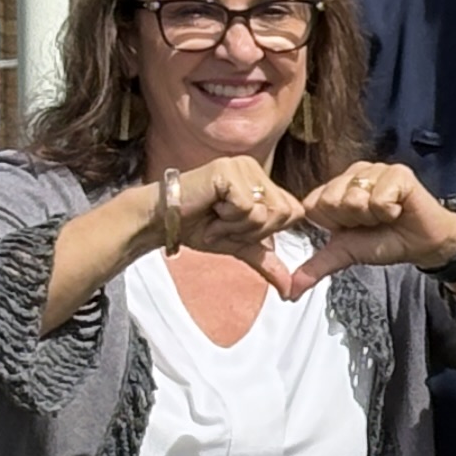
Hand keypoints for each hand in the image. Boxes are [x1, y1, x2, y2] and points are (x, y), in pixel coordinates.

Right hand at [154, 154, 319, 290]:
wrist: (162, 222)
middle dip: (252, 230)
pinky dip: (227, 220)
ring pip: (265, 211)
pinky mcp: (227, 170)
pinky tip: (210, 210)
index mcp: (262, 181)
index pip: (293, 212)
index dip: (266, 231)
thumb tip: (290, 289)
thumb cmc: (197, 227)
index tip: (237, 228)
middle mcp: (255, 169)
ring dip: (238, 226)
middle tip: (223, 223)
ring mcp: (242, 166)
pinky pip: (246, 207)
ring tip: (216, 217)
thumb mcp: (239, 245)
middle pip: (284, 213)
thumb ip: (267, 261)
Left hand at [286, 159, 455, 286]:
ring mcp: (374, 170)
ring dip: (372, 216)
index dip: (333, 223)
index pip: (312, 204)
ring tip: (386, 215)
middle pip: (332, 200)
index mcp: (334, 188)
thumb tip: (290, 292)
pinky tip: (399, 209)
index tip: (352, 227)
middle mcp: (352, 174)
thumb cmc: (385, 242)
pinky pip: (379, 196)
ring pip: (354, 198)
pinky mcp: (398, 173)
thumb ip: (316, 266)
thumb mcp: (346, 253)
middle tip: (372, 221)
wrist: (423, 244)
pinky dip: (389, 211)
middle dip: (353, 220)